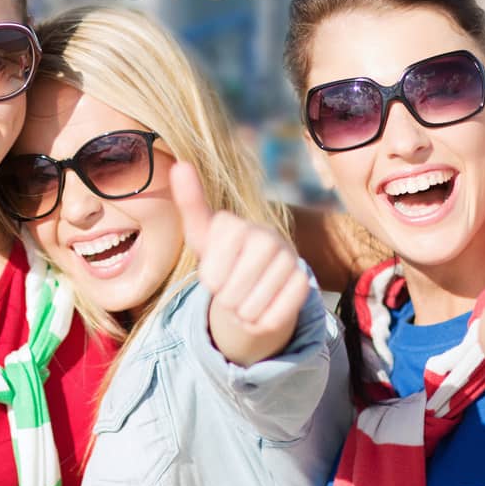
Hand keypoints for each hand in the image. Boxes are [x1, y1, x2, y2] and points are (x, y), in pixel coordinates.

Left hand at [172, 161, 310, 366]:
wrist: (259, 278)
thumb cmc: (224, 255)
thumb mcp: (202, 234)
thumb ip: (190, 203)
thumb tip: (180, 165)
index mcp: (237, 226)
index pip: (211, 276)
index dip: (211, 282)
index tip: (217, 268)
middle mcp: (267, 237)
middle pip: (230, 294)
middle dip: (226, 299)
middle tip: (233, 285)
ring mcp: (289, 258)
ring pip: (252, 308)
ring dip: (244, 312)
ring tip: (247, 294)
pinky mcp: (304, 282)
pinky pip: (274, 317)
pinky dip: (264, 321)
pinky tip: (265, 304)